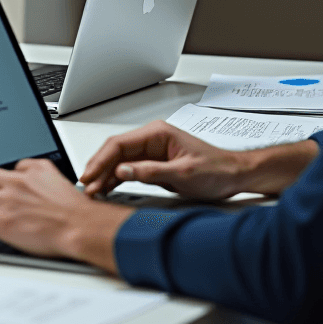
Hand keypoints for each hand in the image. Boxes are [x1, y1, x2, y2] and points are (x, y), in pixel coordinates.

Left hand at [0, 159, 130, 271]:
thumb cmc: (79, 213)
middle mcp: (18, 182)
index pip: (12, 167)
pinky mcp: (3, 222)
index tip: (3, 188)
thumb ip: (48, 180)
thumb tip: (45, 187)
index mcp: (34, 171)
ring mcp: (8, 201)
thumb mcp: (63, 183)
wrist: (83, 227)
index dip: (6, 180)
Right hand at [80, 120, 248, 200]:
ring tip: (92, 190)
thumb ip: (150, 172)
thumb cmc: (218, 170)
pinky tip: (106, 187)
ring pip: (118, 160)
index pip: (118, 144)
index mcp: (157, 134)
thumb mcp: (183, 174)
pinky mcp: (153, 163)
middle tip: (86, 185)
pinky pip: (127, 169)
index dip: (100, 161)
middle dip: (98, 168)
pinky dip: (115, 178)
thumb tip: (121, 171)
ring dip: (104, 174)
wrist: (236, 175)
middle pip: (114, 151)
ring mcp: (151, 151)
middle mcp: (151, 139)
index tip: (90, 175)